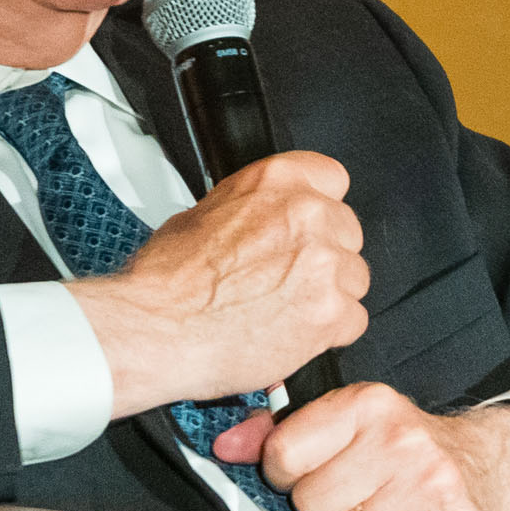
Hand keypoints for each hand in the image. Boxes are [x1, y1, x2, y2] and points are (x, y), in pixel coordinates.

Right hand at [72, 152, 369, 414]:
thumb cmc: (167, 282)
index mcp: (276, 182)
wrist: (155, 330)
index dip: (321, 207)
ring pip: (354, 278)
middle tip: (286, 277)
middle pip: (348, 232)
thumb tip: (267, 217)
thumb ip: (253, 208)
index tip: (312, 225)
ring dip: (329, 295)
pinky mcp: (332, 312)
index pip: (332, 178)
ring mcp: (324, 264)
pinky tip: (293, 332)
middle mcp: (307, 216)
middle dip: (324, 255)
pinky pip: (354, 320)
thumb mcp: (202, 214)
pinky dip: (329, 332)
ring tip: (282, 308)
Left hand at [211, 387, 509, 510]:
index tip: (314, 473)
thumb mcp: (348, 425)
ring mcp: (429, 482)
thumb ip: (281, 432)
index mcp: (366, 404)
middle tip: (359, 496)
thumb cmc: (407, 450)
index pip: (283, 455)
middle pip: (312, 504)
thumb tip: (225, 447)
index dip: (288, 476)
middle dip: (329, 510)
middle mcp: (400, 437)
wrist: (491, 469)